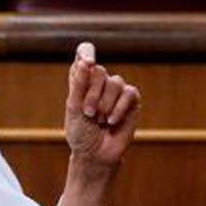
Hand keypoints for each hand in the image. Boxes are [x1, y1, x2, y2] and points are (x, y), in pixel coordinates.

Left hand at [65, 42, 140, 167]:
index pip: (84, 53)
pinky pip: (129, 93)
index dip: (87, 52)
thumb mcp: (74, 108)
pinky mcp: (131, 100)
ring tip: (99, 120)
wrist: (95, 154)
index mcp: (81, 79)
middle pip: (99, 70)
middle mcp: (99, 82)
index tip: (88, 62)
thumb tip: (84, 62)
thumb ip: (78, 85)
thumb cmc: (80, 132)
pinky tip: (111, 121)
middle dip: (92, 94)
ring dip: (105, 104)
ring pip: (115, 82)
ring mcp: (116, 90)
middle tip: (89, 113)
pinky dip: (119, 108)